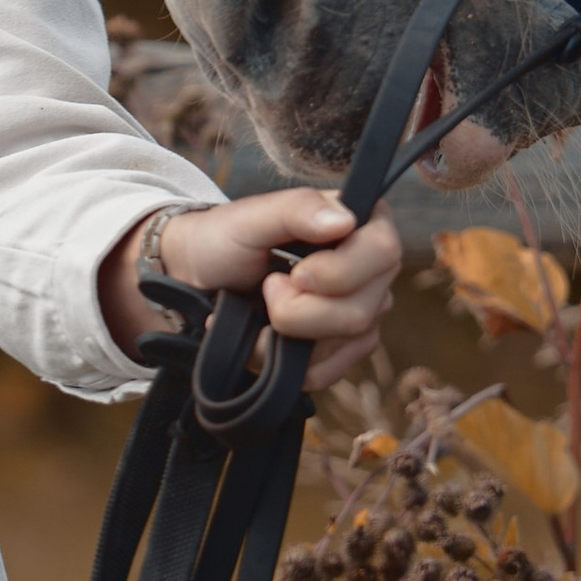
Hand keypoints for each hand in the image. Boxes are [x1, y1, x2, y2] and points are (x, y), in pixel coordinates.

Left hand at [99, 189, 401, 390]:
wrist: (196, 280)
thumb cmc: (226, 240)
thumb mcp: (251, 218)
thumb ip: (297, 209)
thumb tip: (346, 220)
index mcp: (360, 224)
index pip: (383, 252)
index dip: (340, 272)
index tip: (296, 274)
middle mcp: (371, 270)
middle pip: (366, 308)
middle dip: (304, 309)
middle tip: (267, 289)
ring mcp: (362, 312)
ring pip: (349, 341)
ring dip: (292, 332)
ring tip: (260, 309)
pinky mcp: (341, 350)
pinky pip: (329, 370)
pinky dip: (288, 361)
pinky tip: (264, 338)